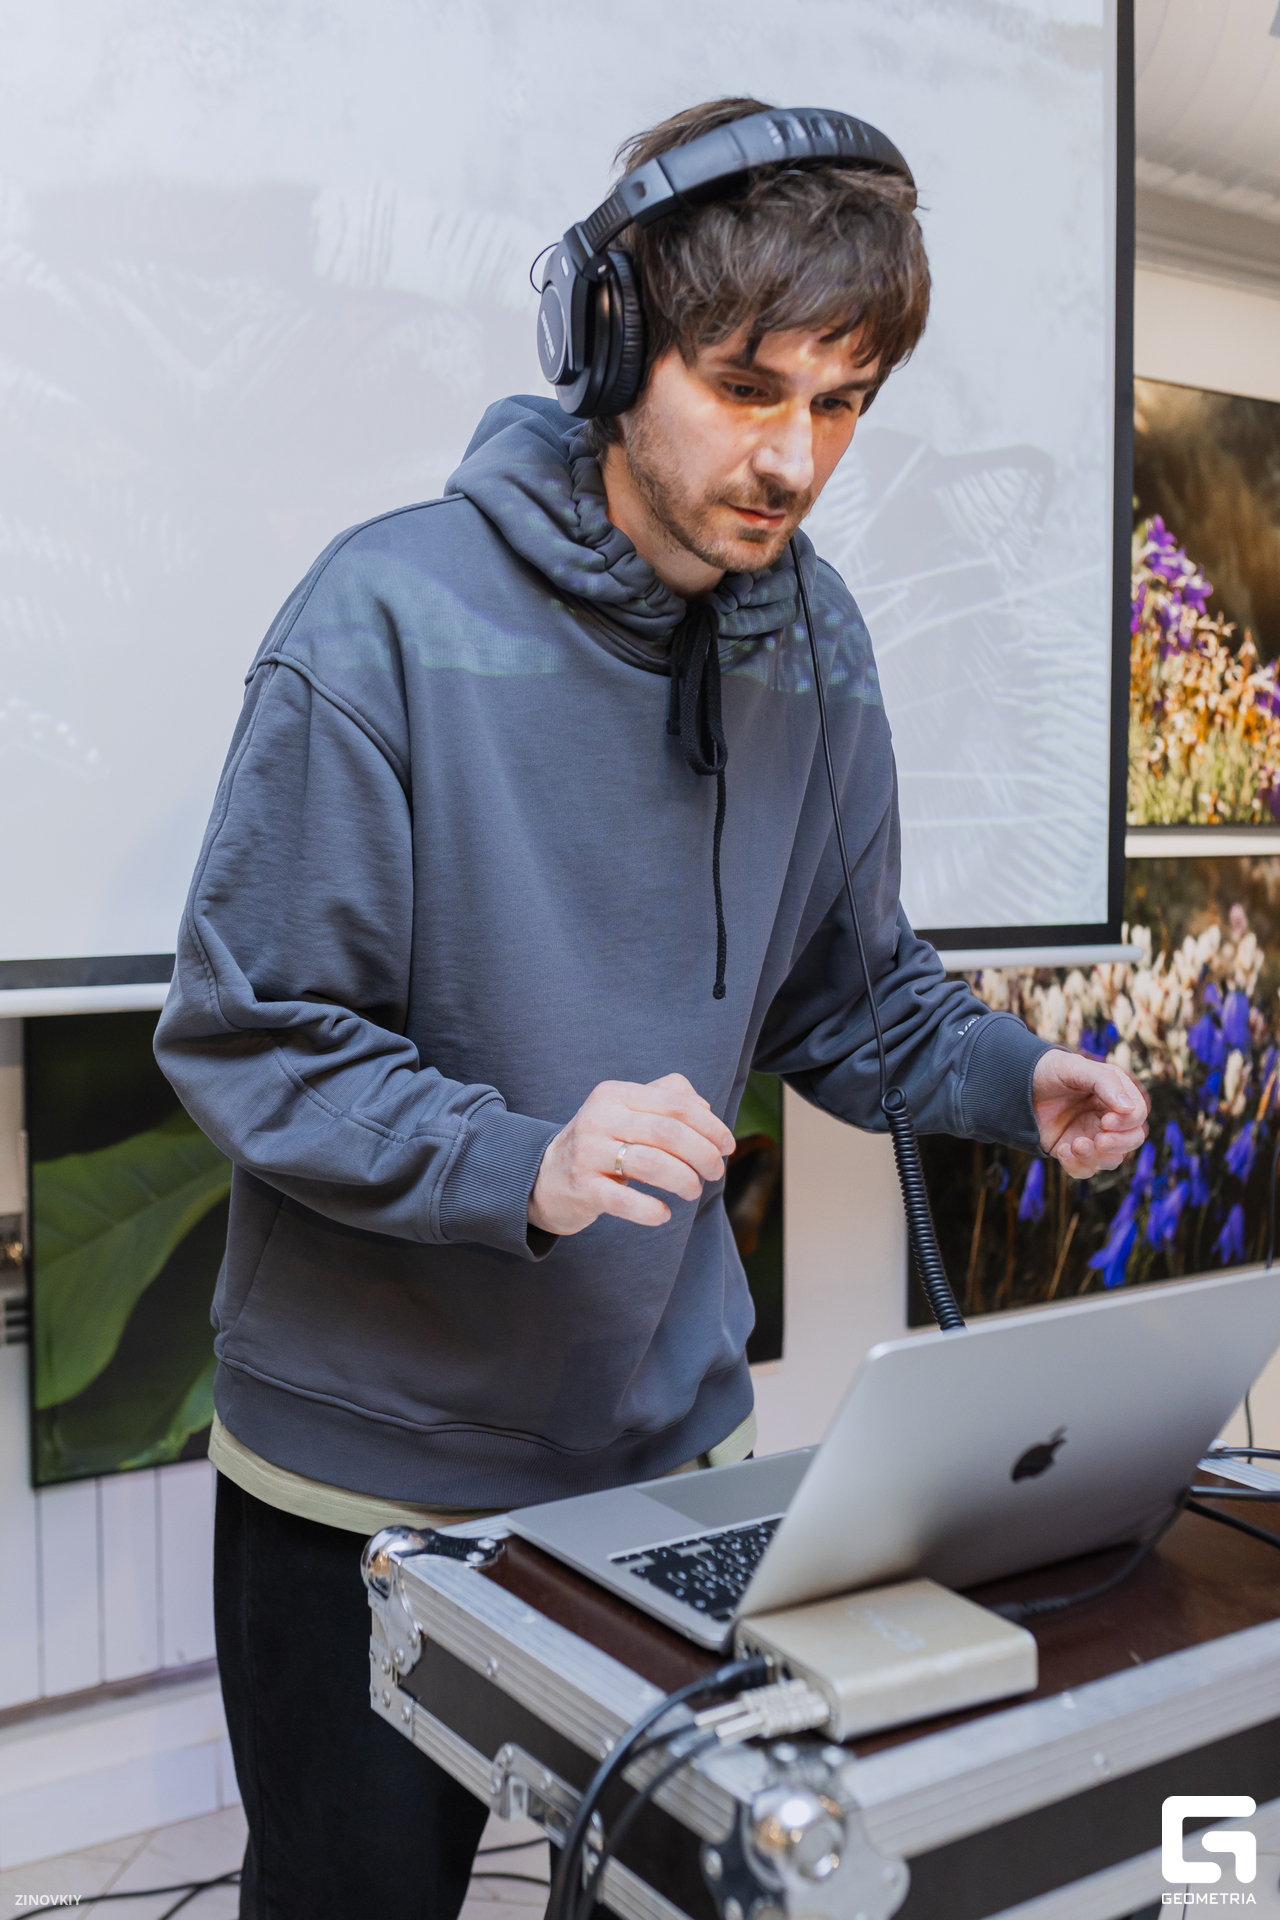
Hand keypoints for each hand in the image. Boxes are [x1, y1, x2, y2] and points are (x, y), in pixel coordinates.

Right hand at [528, 1073, 735, 1237]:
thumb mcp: (627, 1110)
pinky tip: (663, 1214)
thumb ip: (668, 1098)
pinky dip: (653, 1210)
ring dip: (685, 1180)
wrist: (544, 1177)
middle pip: (669, 1132)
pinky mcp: (583, 1189)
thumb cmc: (601, 1142)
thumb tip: (706, 1109)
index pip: (676, 1104)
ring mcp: (587, 1153)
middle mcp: (599, 1118)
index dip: (711, 1126)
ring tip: (693, 1191)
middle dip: (703, 1154)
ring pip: (653, 1164)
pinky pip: (626, 1200)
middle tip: (715, 1172)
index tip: (728, 1146)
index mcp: (615, 1094)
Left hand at [1032, 1050, 1149, 1177]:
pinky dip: (1076, 1166)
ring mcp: (1092, 1136)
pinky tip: (1061, 1151)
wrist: (1015, 1084)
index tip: (1105, 1120)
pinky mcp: (1073, 1152)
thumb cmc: (1049, 1070)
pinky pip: (1085, 1170)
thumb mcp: (1075, 1068)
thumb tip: (1129, 1109)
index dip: (1126, 1123)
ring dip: (1095, 1158)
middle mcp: (1108, 1117)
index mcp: (1115, 1095)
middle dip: (1117, 1145)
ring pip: (1111, 1160)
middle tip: (1097, 1140)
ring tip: (1072, 1145)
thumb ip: (1105, 1083)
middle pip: (1132, 1141)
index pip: (1137, 1116)